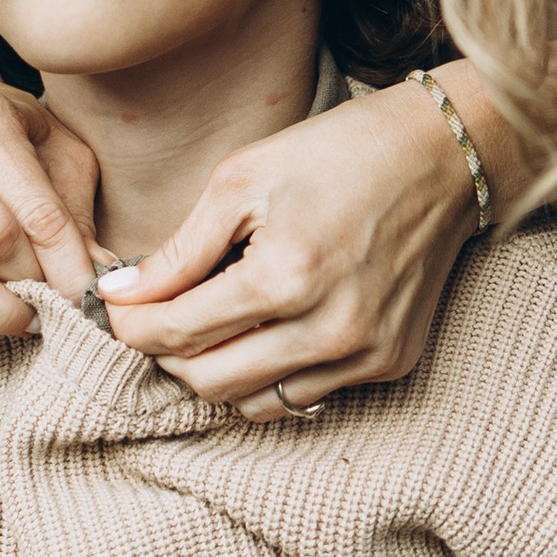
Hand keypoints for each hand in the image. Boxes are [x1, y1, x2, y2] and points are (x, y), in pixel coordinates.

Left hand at [99, 70, 494, 415]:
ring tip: (213, 322)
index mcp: (286, 276)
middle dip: (167, 354)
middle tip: (158, 315)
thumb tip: (118, 296)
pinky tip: (269, 327)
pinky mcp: (390, 362)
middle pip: (208, 382)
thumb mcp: (243, 179)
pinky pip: (305, 396)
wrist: (443, 155)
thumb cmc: (337, 153)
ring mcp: (365, 353)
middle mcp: (329, 329)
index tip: (114, 307)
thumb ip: (178, 250)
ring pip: (255, 403)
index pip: (177, 333)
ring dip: (218, 372)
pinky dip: (272, 372)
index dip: (129, 324)